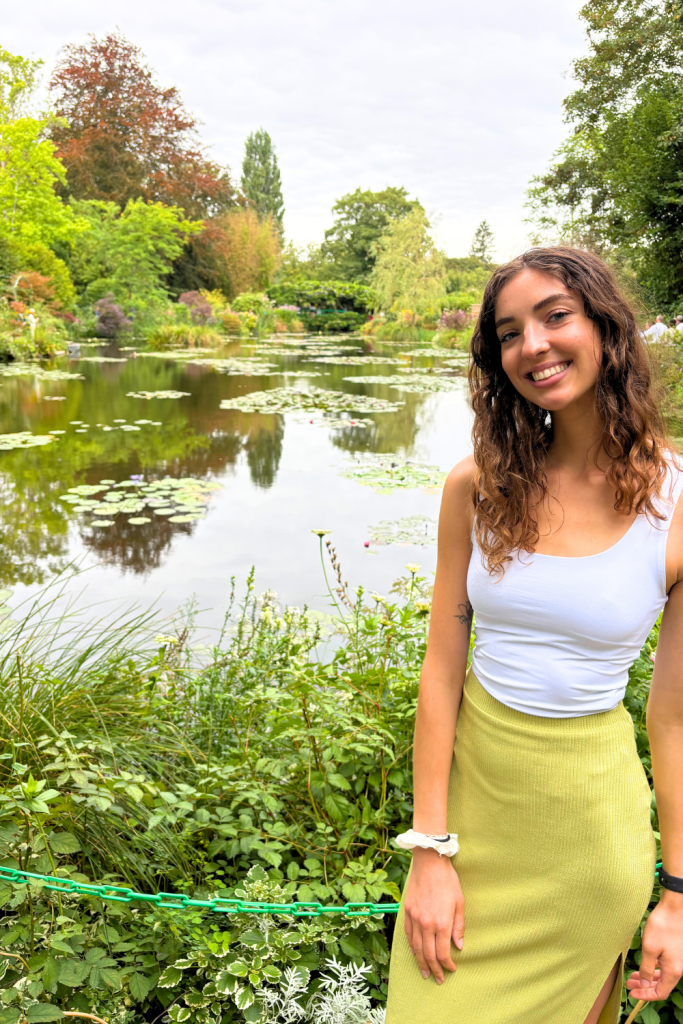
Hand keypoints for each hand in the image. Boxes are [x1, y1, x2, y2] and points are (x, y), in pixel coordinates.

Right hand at [403, 847, 463, 983]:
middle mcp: (426, 923)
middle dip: (434, 969)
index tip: (451, 969)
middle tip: (438, 979)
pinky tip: (415, 953)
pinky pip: (408, 934)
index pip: (442, 952)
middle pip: (428, 954)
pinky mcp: (407, 911)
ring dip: (421, 962)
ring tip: (425, 973)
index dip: (447, 964)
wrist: (429, 862)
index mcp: (442, 922)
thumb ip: (459, 926)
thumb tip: (459, 946)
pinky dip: (412, 946)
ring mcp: (414, 917)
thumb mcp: (460, 902)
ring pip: (416, 947)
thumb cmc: (448, 880)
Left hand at [627, 891, 682, 1001]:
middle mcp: (678, 968)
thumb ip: (646, 968)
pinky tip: (644, 962)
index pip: (660, 993)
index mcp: (673, 971)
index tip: (632, 994)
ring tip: (632, 975)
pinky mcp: (676, 951)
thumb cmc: (662, 926)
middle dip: (644, 986)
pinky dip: (653, 967)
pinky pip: (664, 965)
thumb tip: (644, 985)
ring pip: (662, 975)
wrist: (675, 908)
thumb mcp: (649, 948)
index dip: (646, 995)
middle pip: (661, 985)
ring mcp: (677, 960)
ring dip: (647, 976)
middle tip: (629, 984)